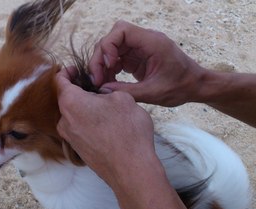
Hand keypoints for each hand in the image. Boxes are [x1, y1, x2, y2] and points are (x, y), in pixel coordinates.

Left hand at [56, 67, 195, 208]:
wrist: (130, 168)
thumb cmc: (127, 131)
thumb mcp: (122, 98)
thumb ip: (107, 91)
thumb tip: (102, 94)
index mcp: (71, 102)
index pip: (59, 80)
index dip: (67, 72)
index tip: (75, 69)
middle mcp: (64, 120)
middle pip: (66, 99)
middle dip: (79, 91)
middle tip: (95, 87)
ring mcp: (69, 137)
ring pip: (73, 115)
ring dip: (84, 108)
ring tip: (103, 106)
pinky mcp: (77, 149)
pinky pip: (78, 129)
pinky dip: (87, 122)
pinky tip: (104, 123)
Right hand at [89, 20, 205, 106]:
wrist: (195, 86)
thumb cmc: (181, 87)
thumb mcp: (154, 93)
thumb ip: (127, 91)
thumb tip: (102, 90)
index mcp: (153, 42)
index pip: (121, 30)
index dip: (108, 45)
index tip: (108, 65)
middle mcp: (144, 41)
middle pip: (112, 38)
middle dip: (101, 57)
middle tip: (97, 79)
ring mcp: (139, 48)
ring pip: (111, 48)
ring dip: (103, 65)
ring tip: (101, 84)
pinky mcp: (136, 58)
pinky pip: (116, 58)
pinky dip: (109, 70)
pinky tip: (108, 83)